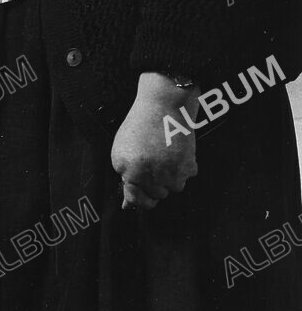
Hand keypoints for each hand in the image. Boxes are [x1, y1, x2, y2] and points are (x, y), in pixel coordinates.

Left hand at [111, 74, 199, 210]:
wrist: (163, 107)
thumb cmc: (139, 127)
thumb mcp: (121, 152)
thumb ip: (125, 178)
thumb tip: (127, 204)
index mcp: (132, 173)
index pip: (137, 200)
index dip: (138, 197)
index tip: (141, 192)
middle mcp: (153, 178)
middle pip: (157, 195)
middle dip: (153, 183)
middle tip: (151, 161)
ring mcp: (173, 174)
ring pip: (174, 187)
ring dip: (169, 176)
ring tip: (163, 155)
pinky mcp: (189, 167)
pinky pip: (186, 176)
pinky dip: (182, 167)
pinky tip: (175, 152)